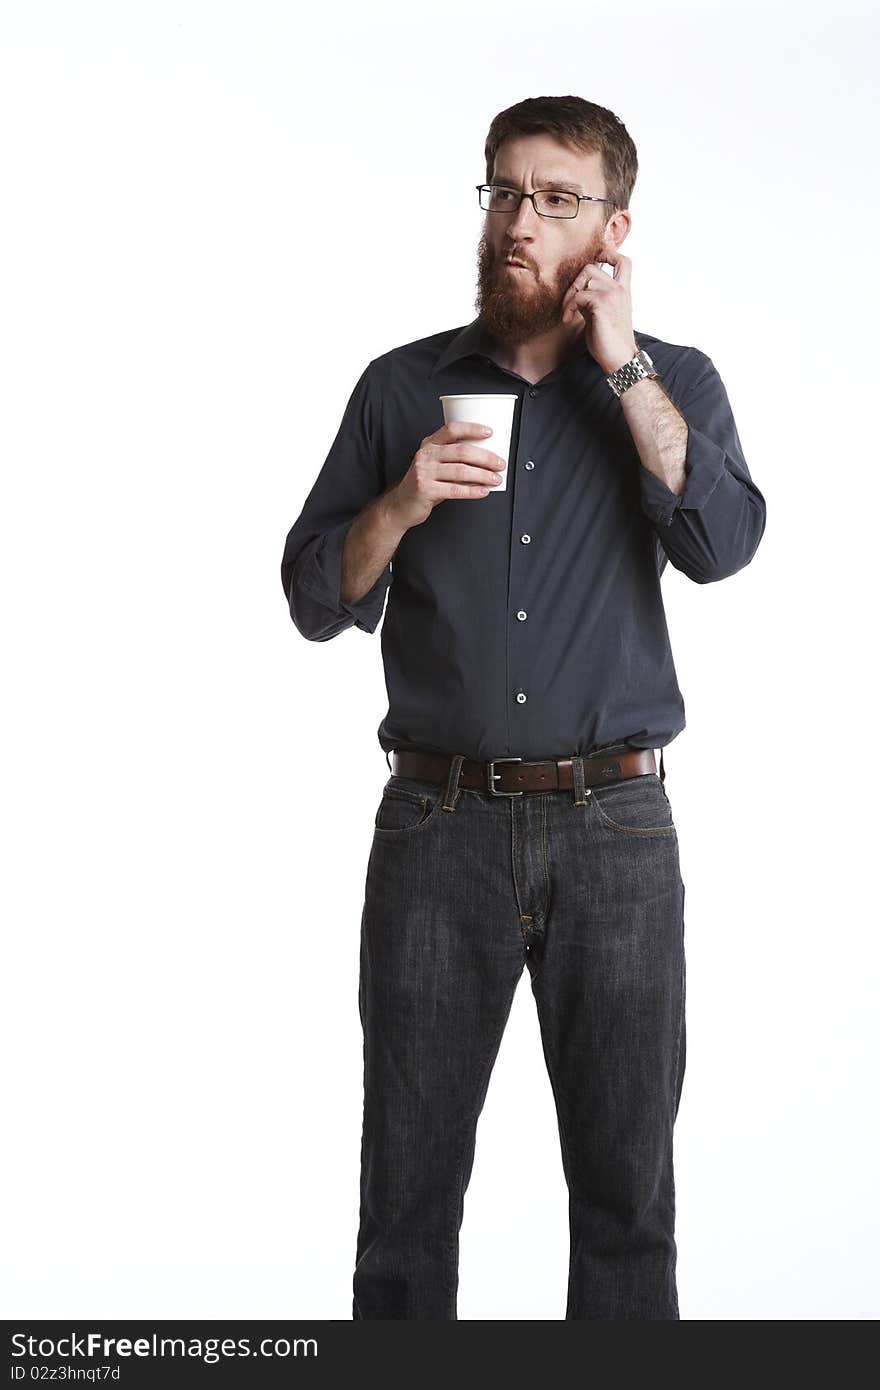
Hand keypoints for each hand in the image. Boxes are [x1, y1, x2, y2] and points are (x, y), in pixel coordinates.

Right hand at [387, 420, 505, 529]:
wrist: (402, 504)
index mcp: (430, 443)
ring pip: (461, 471)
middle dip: (486, 457)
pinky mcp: (425, 489)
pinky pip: (455, 489)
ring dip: (483, 475)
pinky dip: (473, 491)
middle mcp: (426, 455)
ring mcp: (424, 472)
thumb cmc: (425, 483)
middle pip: (462, 451)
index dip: (472, 428)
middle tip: (500, 464)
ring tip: (496, 479)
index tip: (489, 432)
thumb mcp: (434, 464)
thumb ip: (454, 458)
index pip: (452, 429)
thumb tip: (486, 459)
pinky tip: (484, 491)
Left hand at [561, 244, 636, 375]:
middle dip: (575, 282)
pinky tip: (567, 320)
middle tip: (569, 303)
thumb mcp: (602, 315)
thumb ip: (594, 300)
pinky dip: (569, 306)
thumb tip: (577, 294)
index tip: (596, 261)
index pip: (623, 261)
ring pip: (584, 278)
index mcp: (624, 291)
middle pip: (592, 266)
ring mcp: (612, 294)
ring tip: (568, 313)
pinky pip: (578, 295)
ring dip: (570, 295)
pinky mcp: (601, 304)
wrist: (621, 360)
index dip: (609, 254)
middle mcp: (620, 289)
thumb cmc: (610, 342)